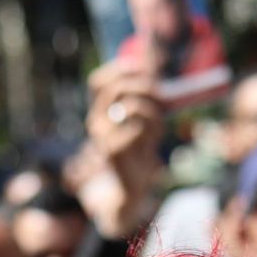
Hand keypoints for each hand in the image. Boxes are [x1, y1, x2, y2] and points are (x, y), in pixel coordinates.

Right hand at [79, 61, 164, 239]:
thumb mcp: (143, 119)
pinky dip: (151, 132)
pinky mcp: (112, 152)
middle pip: (116, 89)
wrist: (130, 191)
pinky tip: (151, 145)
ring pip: (131, 107)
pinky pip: (137, 128)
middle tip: (161, 95)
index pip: (98, 82)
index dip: (118, 70)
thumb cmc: (139, 152)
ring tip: (158, 127)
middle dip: (143, 87)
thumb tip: (154, 65)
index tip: (142, 68)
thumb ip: (145, 95)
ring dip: (152, 112)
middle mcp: (95, 122)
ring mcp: (101, 137)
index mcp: (99, 112)